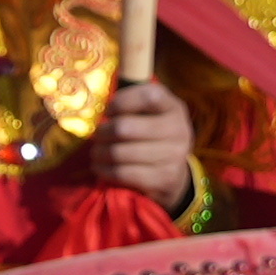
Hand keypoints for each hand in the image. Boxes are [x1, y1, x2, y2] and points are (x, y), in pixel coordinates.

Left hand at [74, 78, 198, 205]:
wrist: (173, 173)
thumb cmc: (150, 136)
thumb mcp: (148, 114)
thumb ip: (129, 102)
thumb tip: (102, 97)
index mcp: (173, 108)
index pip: (149, 96)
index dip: (121, 102)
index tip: (109, 112)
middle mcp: (179, 130)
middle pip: (124, 128)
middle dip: (102, 133)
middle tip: (96, 136)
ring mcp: (175, 155)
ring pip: (119, 152)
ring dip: (99, 153)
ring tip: (97, 152)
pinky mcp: (165, 178)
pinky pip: (122, 173)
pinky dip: (104, 170)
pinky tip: (100, 167)